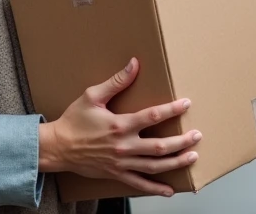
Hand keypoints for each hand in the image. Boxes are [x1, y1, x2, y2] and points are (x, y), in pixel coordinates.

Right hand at [38, 58, 201, 196]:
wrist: (58, 147)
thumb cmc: (74, 120)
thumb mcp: (92, 96)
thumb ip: (116, 81)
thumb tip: (134, 64)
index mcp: (120, 125)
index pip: (152, 117)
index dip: (171, 110)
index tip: (186, 104)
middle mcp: (124, 146)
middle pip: (160, 146)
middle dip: (182, 141)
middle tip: (197, 135)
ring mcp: (122, 163)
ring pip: (155, 166)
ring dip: (176, 162)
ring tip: (192, 157)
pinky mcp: (117, 174)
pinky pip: (140, 184)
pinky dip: (156, 188)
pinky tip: (169, 190)